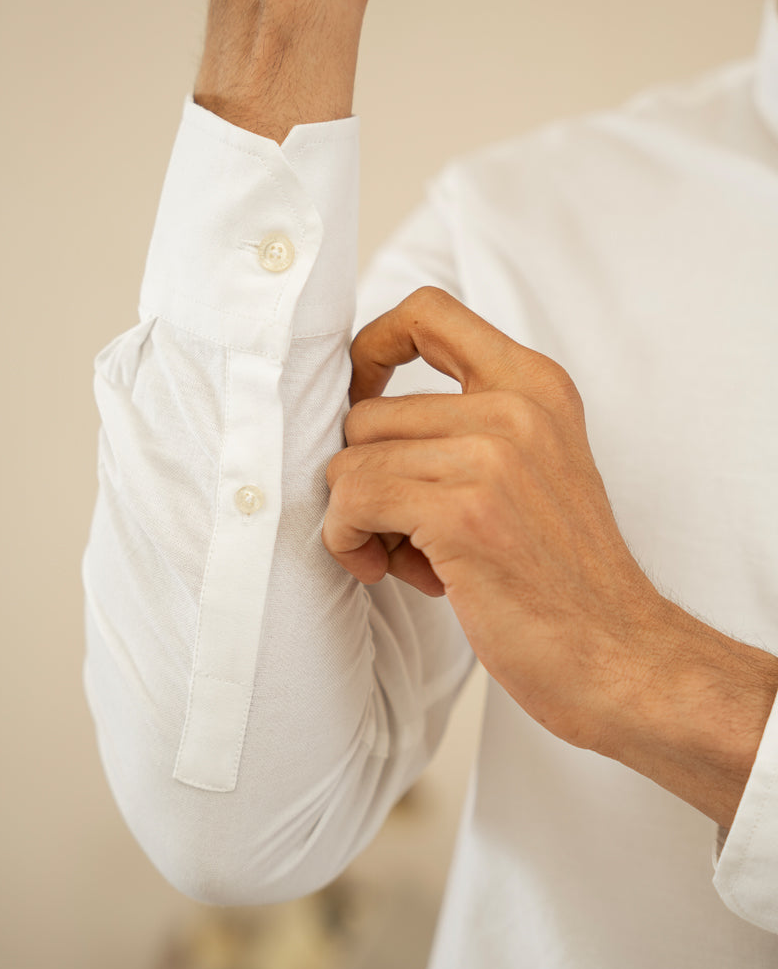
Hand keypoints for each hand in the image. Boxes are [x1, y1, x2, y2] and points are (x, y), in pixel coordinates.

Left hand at [324, 286, 656, 751]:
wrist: (621, 657)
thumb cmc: (563, 575)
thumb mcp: (537, 465)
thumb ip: (471, 424)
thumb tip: (360, 414)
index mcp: (536, 384)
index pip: (428, 311)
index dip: (373, 348)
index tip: (362, 399)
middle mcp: (516, 405)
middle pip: (366, 411)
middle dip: (367, 476)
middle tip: (404, 529)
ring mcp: (490, 455)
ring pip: (349, 458)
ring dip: (360, 516)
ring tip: (411, 555)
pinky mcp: (462, 511)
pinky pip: (350, 498)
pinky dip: (349, 540)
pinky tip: (392, 571)